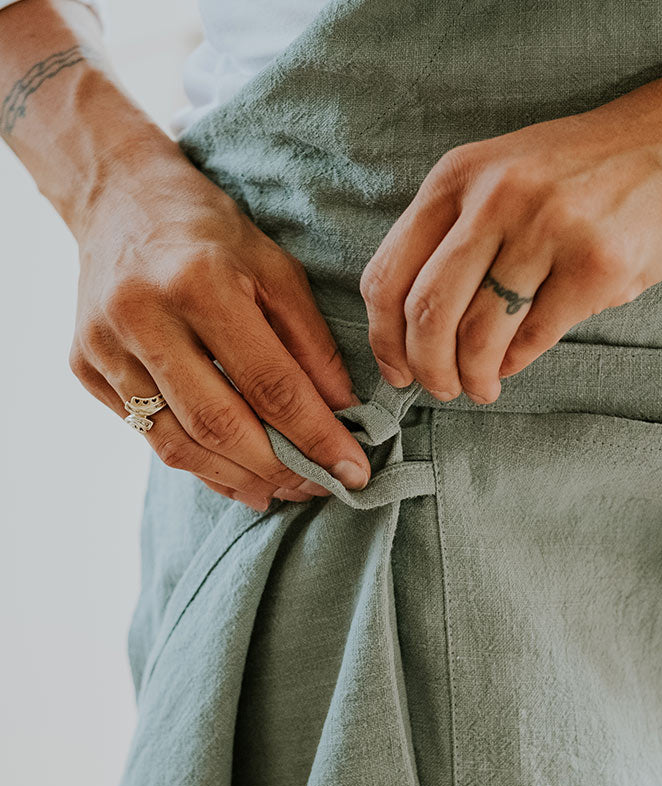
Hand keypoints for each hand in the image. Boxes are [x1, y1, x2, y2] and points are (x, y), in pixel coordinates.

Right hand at [69, 153, 371, 511]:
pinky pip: (150, 438)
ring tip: (285, 489)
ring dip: (240, 479)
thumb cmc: (212, 235)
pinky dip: (201, 466)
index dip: (318, 437)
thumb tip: (344, 414)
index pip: (271, 385)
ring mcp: (105, 346)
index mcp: (199, 283)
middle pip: (220, 425)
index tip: (355, 472)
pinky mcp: (84, 367)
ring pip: (179, 445)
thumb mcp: (277, 271)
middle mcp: (143, 317)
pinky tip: (239, 476)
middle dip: (280, 469)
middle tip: (322, 487)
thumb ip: (312, 345)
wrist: (120, 199)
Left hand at [361, 98, 661, 404]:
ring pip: (479, 335)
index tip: (397, 368)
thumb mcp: (506, 177)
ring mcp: (549, 229)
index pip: (388, 274)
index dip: (383, 338)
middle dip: (427, 369)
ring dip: (473, 377)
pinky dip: (517, 363)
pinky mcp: (597, 266)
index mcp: (459, 176)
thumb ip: (460, 237)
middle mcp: (496, 198)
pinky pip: (535, 338)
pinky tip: (515, 363)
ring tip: (481, 387)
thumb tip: (421, 329)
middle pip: (427, 313)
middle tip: (440, 389)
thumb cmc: (592, 170)